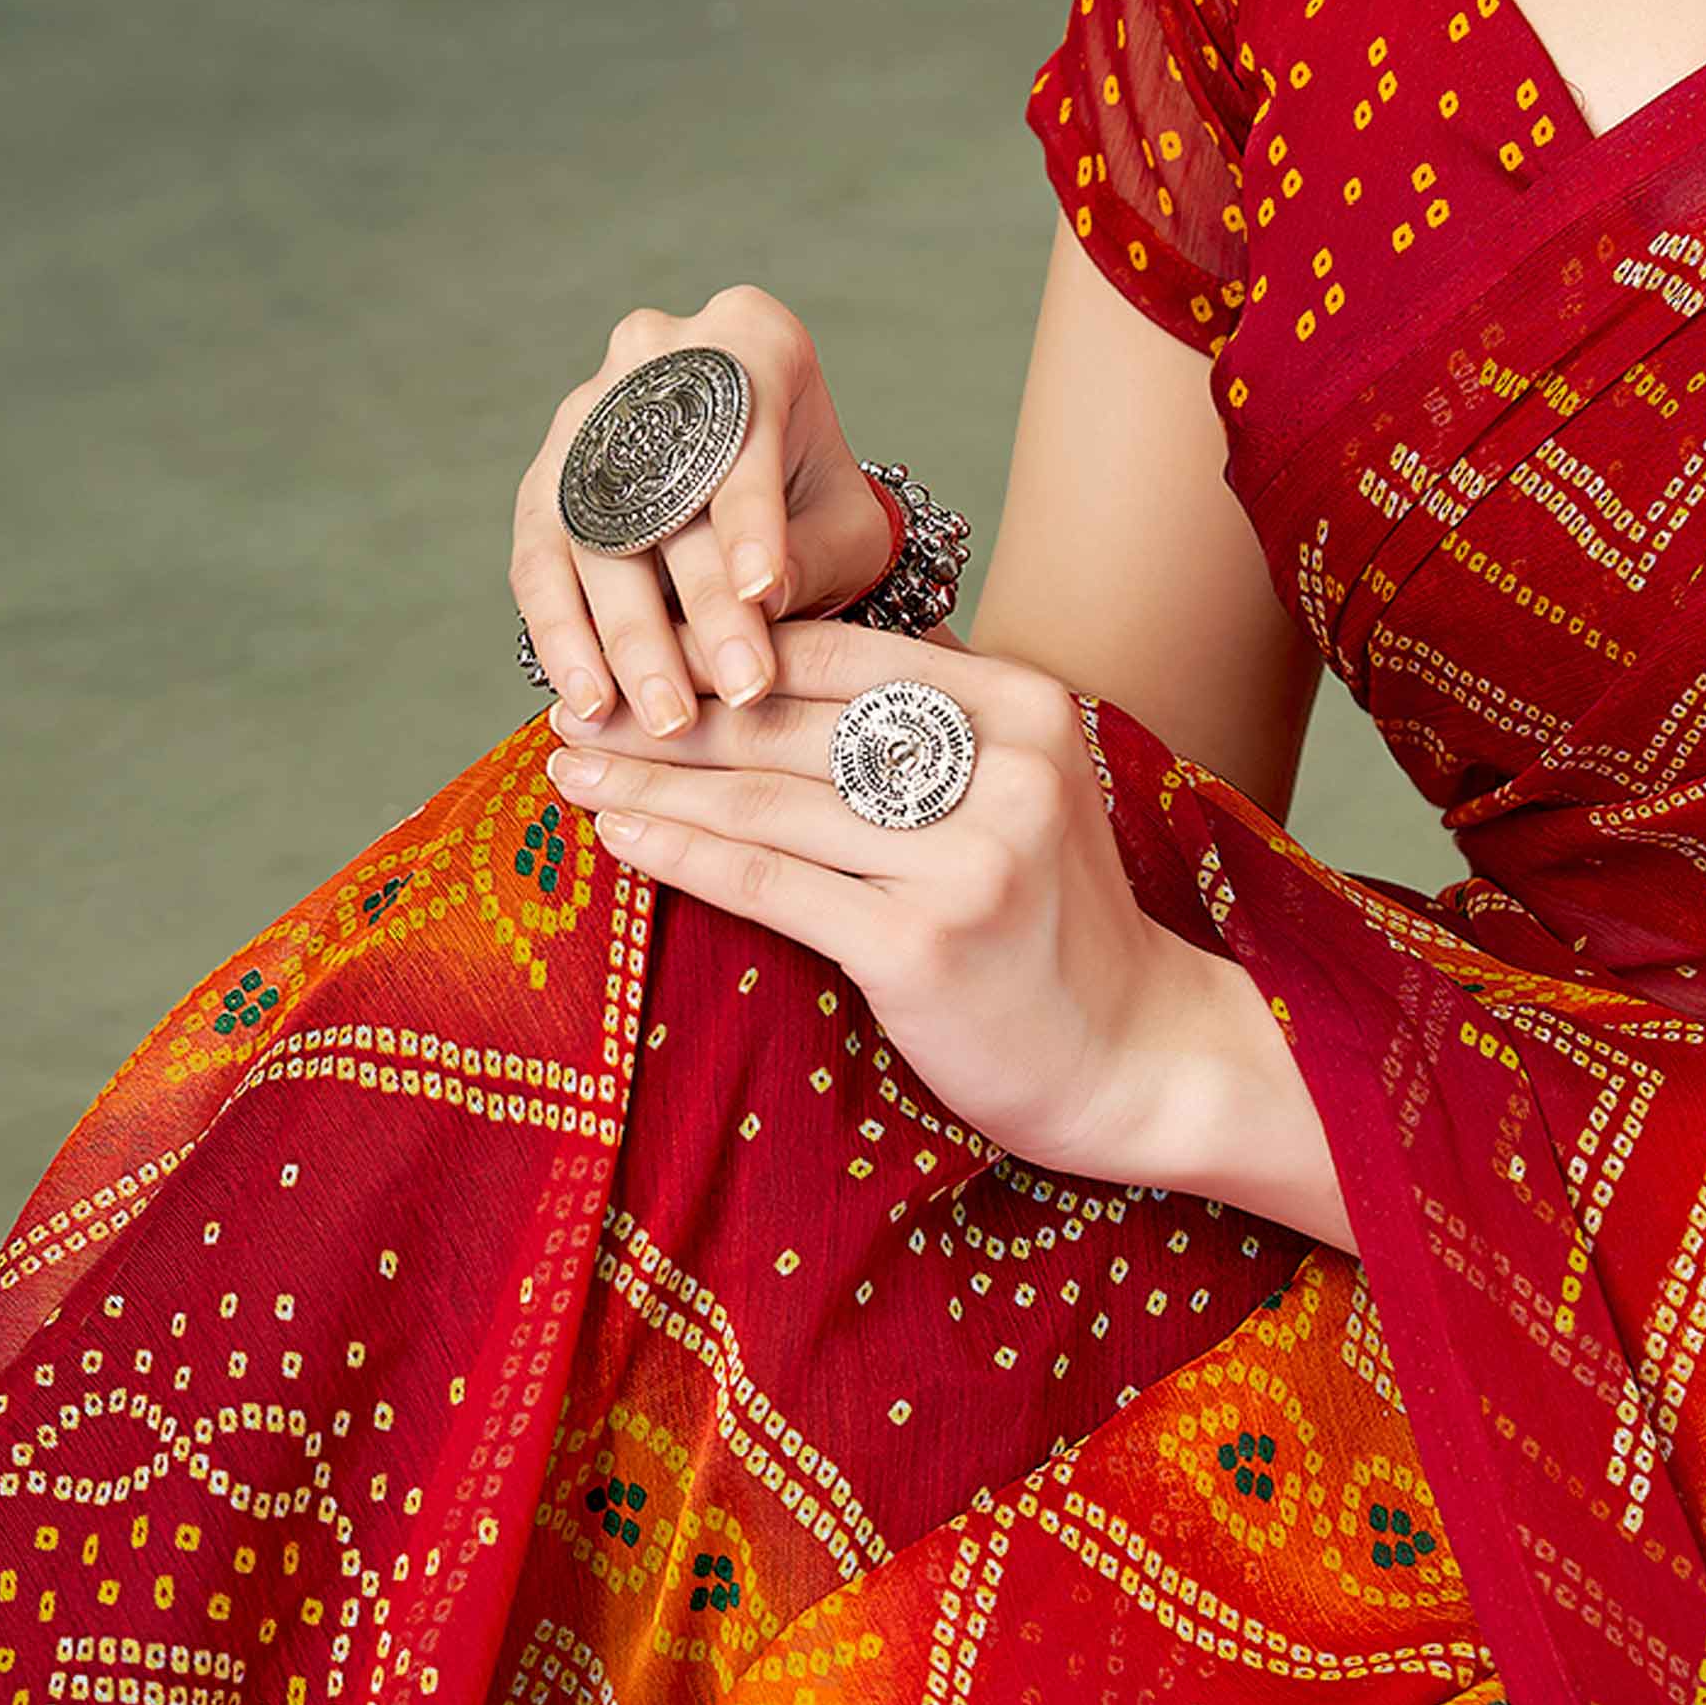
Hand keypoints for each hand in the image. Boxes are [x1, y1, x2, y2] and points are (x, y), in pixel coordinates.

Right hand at [509, 284, 899, 735]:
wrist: (768, 488)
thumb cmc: (817, 500)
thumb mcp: (845, 522)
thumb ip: (812, 555)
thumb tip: (762, 604)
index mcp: (749, 338)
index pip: (741, 443)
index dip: (752, 526)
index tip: (764, 596)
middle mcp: (653, 357)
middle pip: (667, 498)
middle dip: (700, 610)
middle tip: (733, 693)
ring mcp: (585, 414)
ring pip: (595, 537)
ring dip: (624, 639)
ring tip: (658, 720)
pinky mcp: (544, 479)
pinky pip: (540, 563)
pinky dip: (562, 636)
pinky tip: (589, 700)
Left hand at [540, 616, 1349, 1239]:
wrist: (1136, 1055)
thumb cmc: (1057, 924)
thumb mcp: (1022, 789)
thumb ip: (932, 721)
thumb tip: (793, 650)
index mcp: (1023, 708)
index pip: (841, 654)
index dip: (725, 648)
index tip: (636, 651)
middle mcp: (1001, 768)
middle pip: (793, 723)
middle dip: (664, 716)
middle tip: (569, 710)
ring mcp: (964, 858)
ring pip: (767, 802)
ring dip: (651, 783)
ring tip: (569, 772)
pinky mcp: (921, 944)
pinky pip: (771, 885)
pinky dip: (684, 856)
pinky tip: (621, 839)